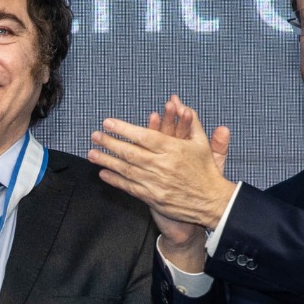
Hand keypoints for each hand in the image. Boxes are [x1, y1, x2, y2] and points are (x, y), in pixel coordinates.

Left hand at [89, 94, 233, 229]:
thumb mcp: (200, 142)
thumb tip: (178, 101)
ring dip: (107, 161)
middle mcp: (162, 166)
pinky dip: (115, 180)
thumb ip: (190, 120)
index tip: (108, 123)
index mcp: (173, 149)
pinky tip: (103, 173)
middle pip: (130, 152)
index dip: (123, 129)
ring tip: (92, 153)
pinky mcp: (152, 198)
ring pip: (126, 170)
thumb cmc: (205, 170)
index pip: (143, 136)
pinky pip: (129, 187)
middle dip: (110, 143)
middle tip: (95, 136)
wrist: (211, 202)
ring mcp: (156, 183)